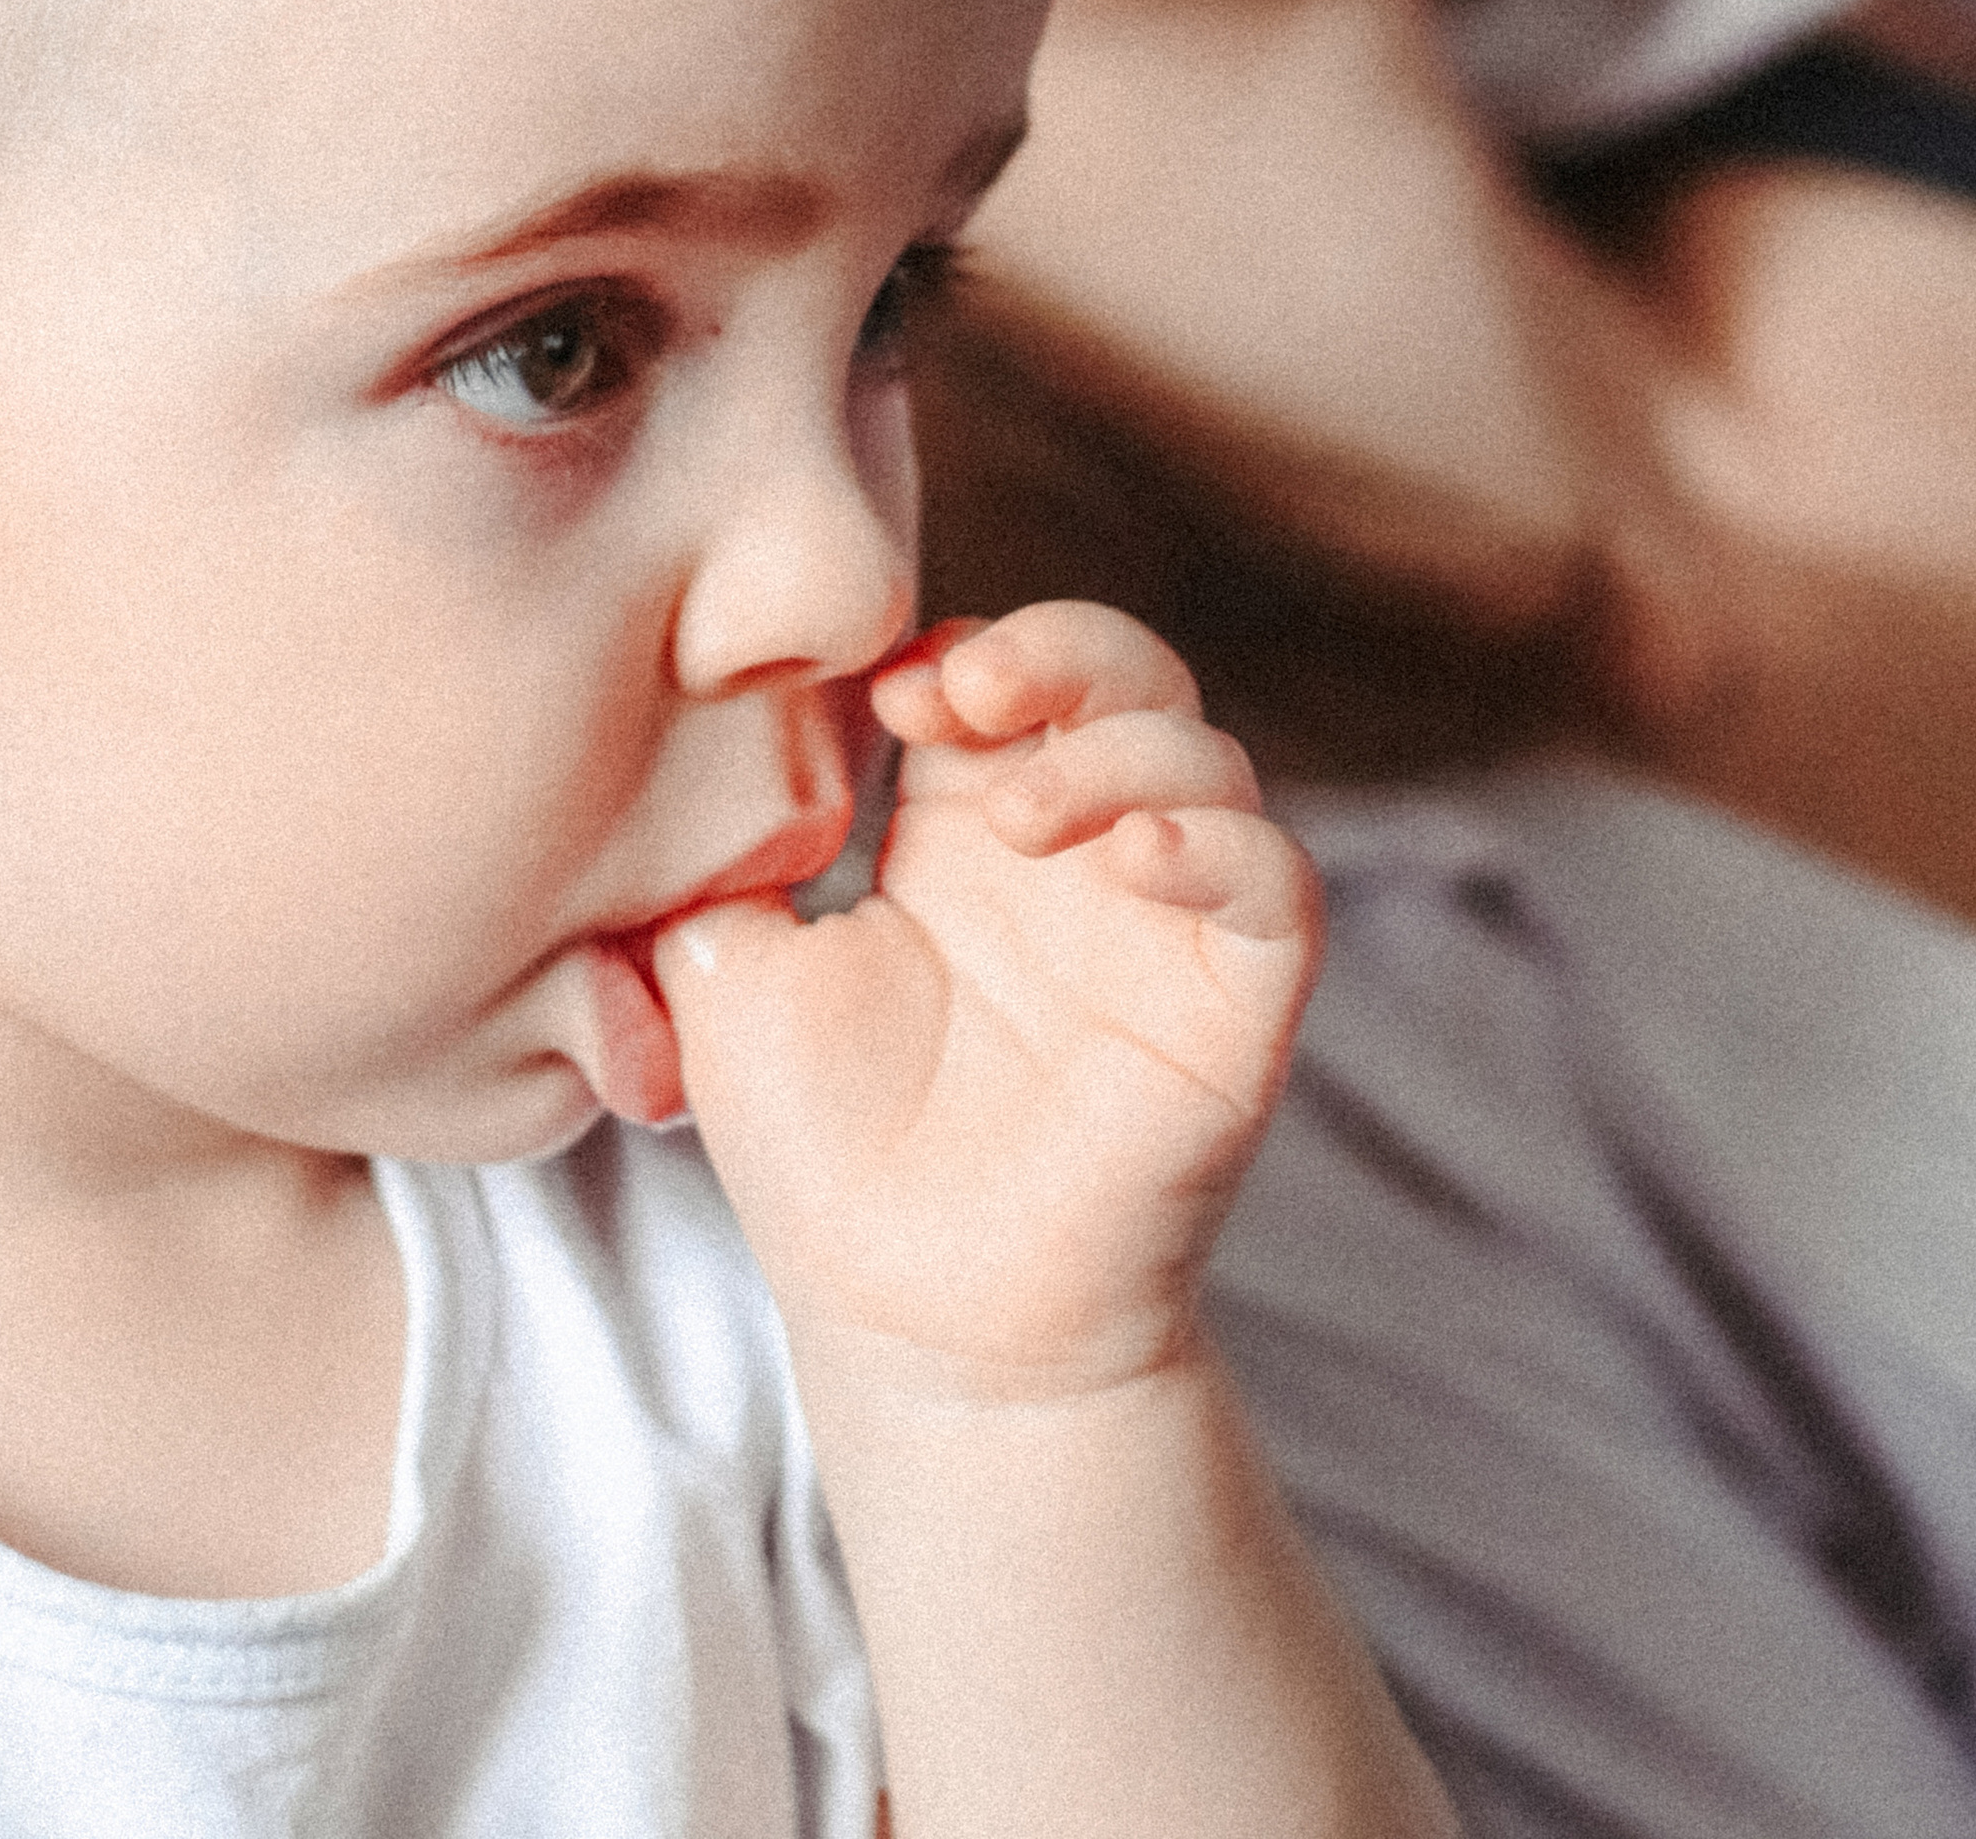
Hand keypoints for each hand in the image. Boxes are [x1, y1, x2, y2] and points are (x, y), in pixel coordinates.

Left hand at [655, 602, 1322, 1402]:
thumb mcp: (724, 973)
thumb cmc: (821, 1157)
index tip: (883, 689)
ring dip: (1117, 746)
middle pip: (1123, 673)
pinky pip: (1276, 882)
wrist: (917, 1327)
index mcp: (964, 828)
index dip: (960, 650)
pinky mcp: (1240, 1001)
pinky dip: (1219, 842)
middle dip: (1059, 648)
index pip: (1000, 669)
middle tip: (968, 691)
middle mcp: (1079, 853)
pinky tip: (1134, 853)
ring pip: (1206, 751)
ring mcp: (1168, 920)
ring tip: (1017, 816)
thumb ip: (718, 854)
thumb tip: (698, 745)